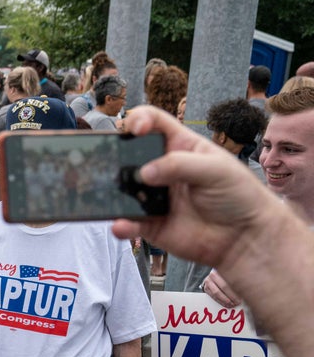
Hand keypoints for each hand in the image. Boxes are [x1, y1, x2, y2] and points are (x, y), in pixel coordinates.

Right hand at [111, 105, 284, 270]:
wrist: (245, 237)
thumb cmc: (238, 195)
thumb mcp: (216, 169)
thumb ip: (180, 165)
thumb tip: (143, 173)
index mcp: (180, 147)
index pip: (154, 123)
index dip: (139, 119)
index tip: (134, 129)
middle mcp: (163, 170)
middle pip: (130, 154)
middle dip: (116, 154)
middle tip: (110, 162)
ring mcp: (154, 197)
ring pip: (124, 189)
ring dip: (114, 190)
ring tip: (110, 194)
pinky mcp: (150, 224)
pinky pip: (129, 223)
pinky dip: (121, 225)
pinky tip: (122, 225)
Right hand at [201, 270, 240, 307]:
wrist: (215, 274)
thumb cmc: (226, 276)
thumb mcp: (232, 274)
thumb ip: (237, 279)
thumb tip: (245, 289)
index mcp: (222, 269)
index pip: (231, 280)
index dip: (237, 289)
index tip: (242, 296)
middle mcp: (213, 274)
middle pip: (224, 286)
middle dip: (232, 296)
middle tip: (237, 302)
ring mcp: (208, 281)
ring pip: (217, 292)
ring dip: (225, 300)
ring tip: (232, 304)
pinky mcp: (206, 287)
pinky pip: (213, 296)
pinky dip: (220, 301)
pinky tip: (226, 304)